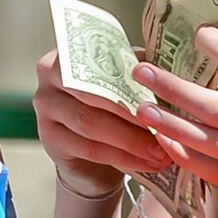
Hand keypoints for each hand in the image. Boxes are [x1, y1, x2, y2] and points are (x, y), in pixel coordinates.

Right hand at [31, 46, 180, 201]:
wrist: (94, 157)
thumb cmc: (115, 111)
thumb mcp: (128, 86)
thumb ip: (141, 73)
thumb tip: (171, 72)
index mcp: (70, 53)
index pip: (100, 59)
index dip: (132, 77)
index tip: (165, 91)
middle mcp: (50, 78)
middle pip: (92, 92)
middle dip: (132, 112)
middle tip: (166, 127)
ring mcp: (46, 111)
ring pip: (92, 124)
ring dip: (132, 140)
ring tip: (162, 151)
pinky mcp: (51, 141)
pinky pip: (91, 150)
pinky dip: (125, 158)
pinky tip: (149, 164)